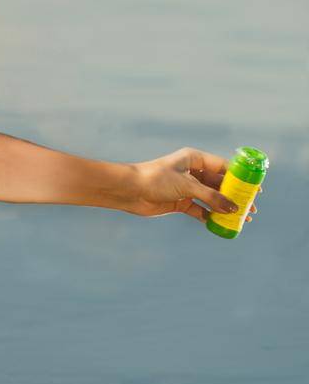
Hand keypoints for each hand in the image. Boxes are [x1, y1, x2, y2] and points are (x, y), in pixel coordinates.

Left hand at [122, 147, 262, 223]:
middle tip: (251, 207)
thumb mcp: (188, 186)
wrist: (128, 190)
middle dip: (235, 196)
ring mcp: (186, 188)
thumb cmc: (156, 180)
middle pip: (219, 184)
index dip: (239, 178)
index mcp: (194, 159)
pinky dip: (209, 216)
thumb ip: (212, 197)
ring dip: (224, 208)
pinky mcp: (179, 202)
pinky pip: (199, 209)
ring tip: (242, 218)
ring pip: (211, 198)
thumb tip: (233, 208)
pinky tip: (220, 224)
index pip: (223, 167)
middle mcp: (191, 172)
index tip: (254, 188)